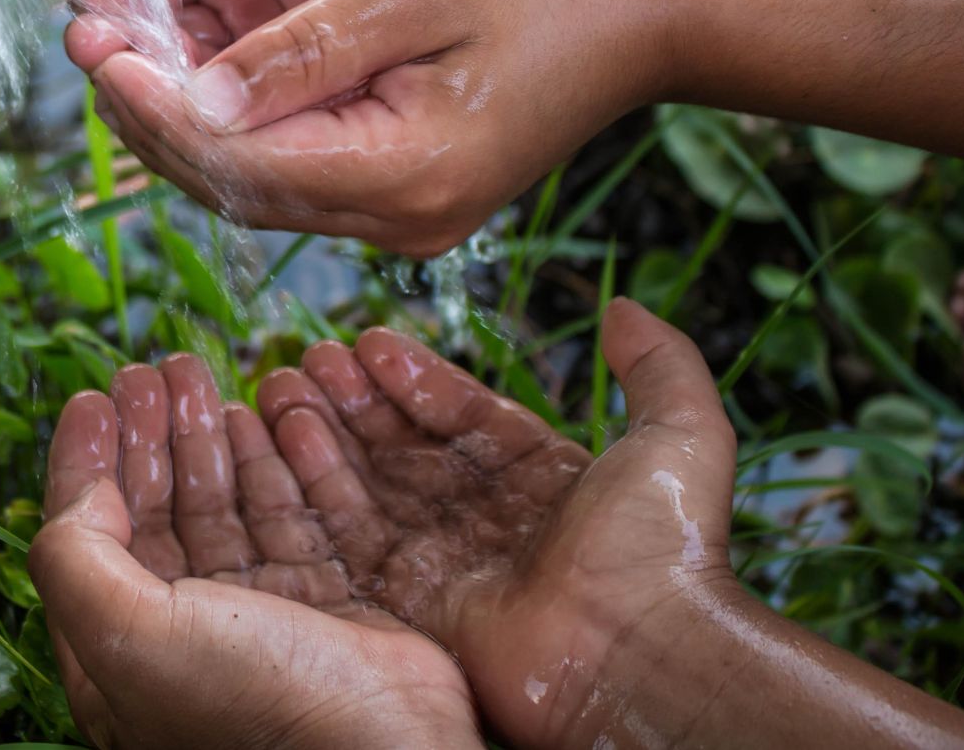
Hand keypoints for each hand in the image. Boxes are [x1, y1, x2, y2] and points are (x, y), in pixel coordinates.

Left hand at [29, 354, 481, 749]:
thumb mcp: (128, 635)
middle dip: (149, 434)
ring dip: (204, 435)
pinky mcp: (322, 603)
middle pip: (153, 511)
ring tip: (198, 373)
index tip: (92, 398)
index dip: (83, 463)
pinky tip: (258, 414)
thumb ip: (76, 560)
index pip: (85, 540)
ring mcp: (255, 619)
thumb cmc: (251, 711)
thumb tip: (79, 494)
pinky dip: (270, 460)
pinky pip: (286, 514)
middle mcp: (183, 637)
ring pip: (219, 505)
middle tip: (152, 370)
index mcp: (120, 656)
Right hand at [65, 0, 518, 70]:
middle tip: (93, 37)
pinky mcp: (286, 88)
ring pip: (169, 65)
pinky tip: (179, 105)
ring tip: (122, 72)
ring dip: (141, 71)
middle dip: (106, 24)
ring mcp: (250, 36)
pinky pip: (223, 106)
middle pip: (131, 12)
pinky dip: (194, 106)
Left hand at [86, 0, 676, 254]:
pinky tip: (191, 80)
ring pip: (254, 188)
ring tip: (117, 55)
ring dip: (180, 127)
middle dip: (148, 118)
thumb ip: (304, 47)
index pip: (238, 158)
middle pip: (234, 187)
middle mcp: (399, 218)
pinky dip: (230, 132)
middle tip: (87, 43)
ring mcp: (404, 219)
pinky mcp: (404, 200)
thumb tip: (199, 92)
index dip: (152, 106)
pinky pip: (290, 176)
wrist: (642, 21)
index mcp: (405, 171)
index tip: (95, 44)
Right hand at [255, 302, 737, 749]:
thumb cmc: (663, 549)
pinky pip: (348, 535)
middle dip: (353, 401)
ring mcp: (446, 560)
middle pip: (403, 447)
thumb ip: (658, 364)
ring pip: (366, 485)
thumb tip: (626, 309)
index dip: (414, 378)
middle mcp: (486, 518)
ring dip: (322, 434)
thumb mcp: (682, 432)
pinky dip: (313, 487)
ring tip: (281, 386)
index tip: (368, 343)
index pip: (462, 414)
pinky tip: (284, 439)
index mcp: (541, 479)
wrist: (638, 654)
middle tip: (307, 359)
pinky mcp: (410, 601)